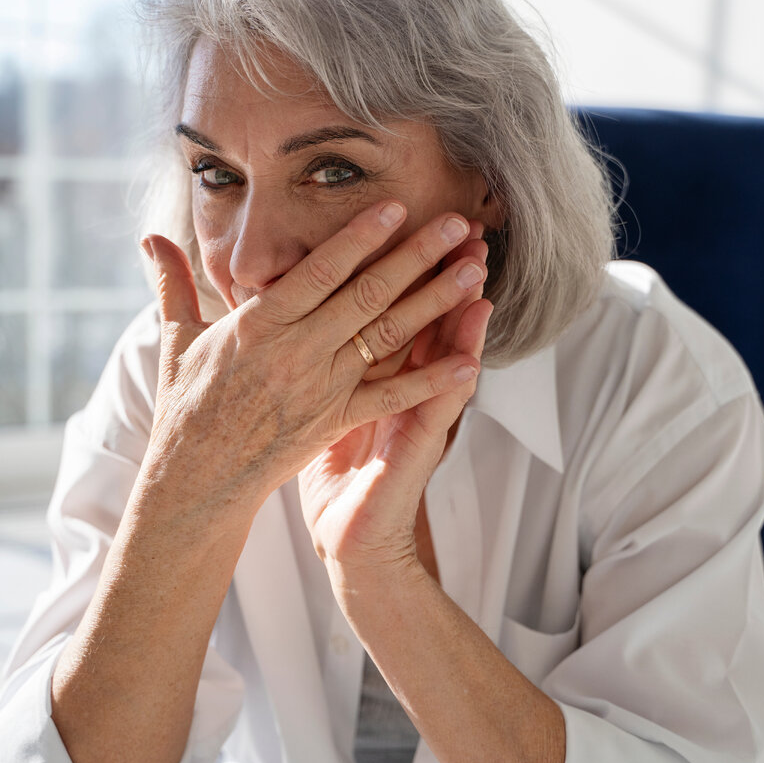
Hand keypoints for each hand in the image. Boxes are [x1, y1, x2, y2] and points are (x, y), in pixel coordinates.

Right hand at [138, 202, 487, 522]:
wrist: (197, 480)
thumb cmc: (187, 406)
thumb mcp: (176, 339)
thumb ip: (172, 284)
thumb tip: (149, 237)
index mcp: (259, 324)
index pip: (317, 271)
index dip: (359, 237)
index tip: (395, 206)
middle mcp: (296, 351)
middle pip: (366, 294)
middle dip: (416, 256)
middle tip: (457, 224)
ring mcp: (321, 387)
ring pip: (387, 337)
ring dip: (435, 302)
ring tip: (474, 271)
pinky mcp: (336, 421)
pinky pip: (391, 398)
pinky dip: (430, 380)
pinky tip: (469, 361)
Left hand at [298, 226, 491, 591]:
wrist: (349, 539)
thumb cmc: (331, 472)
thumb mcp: (316, 407)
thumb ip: (311, 359)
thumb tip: (286, 314)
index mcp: (370, 371)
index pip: (390, 309)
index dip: (401, 270)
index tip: (410, 223)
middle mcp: (399, 386)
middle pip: (422, 320)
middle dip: (440, 275)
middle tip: (461, 229)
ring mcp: (413, 416)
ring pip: (440, 357)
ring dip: (459, 316)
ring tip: (477, 274)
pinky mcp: (414, 450)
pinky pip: (436, 413)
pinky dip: (453, 383)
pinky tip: (472, 357)